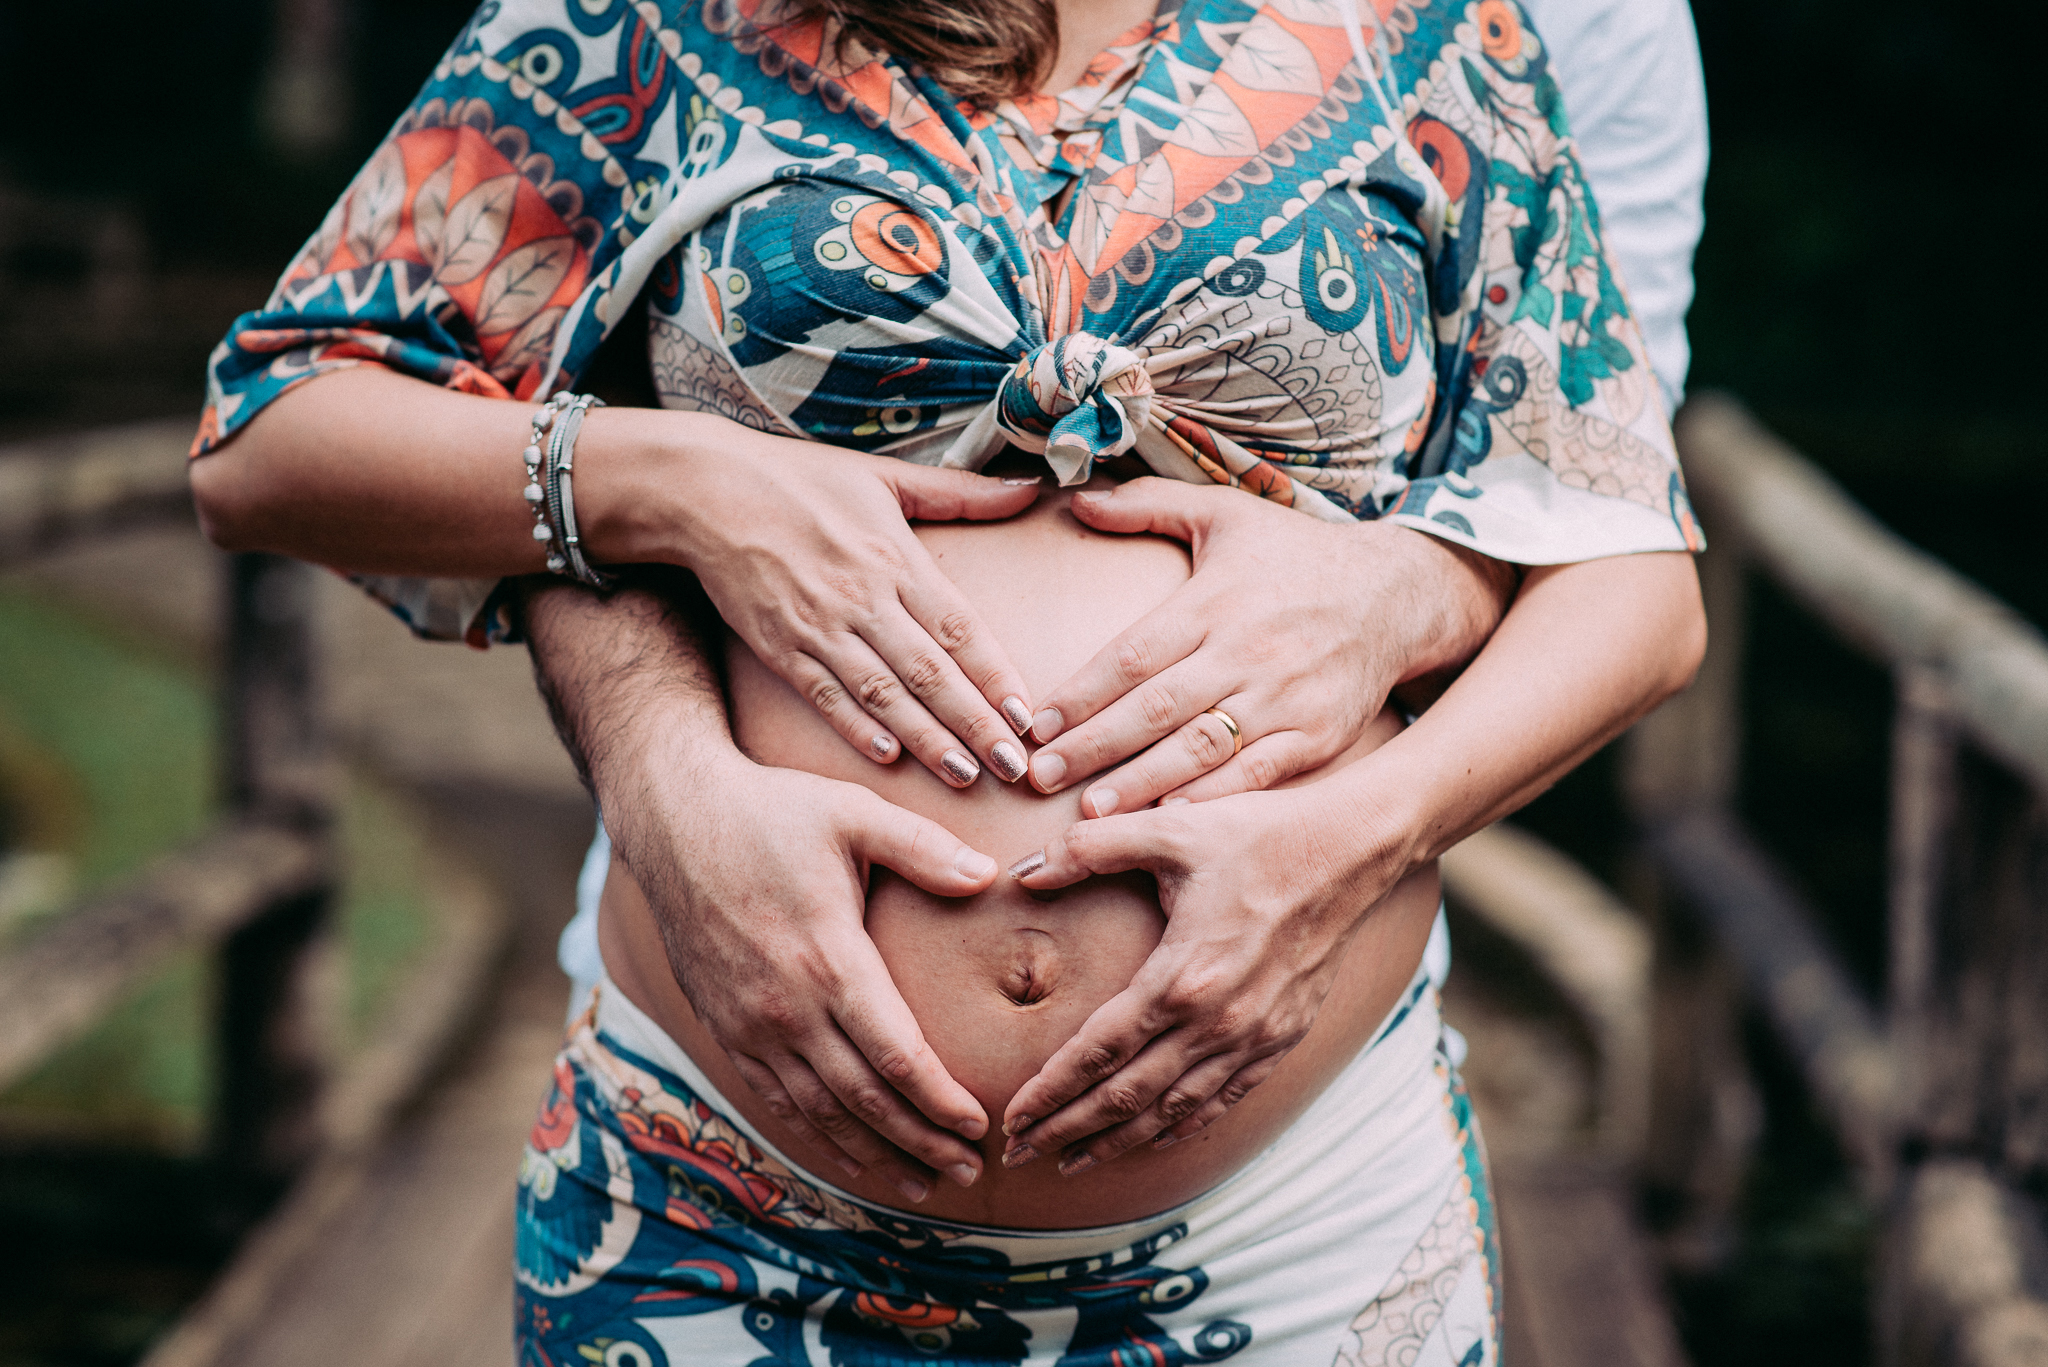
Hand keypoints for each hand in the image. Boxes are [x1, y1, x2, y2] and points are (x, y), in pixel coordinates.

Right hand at [620, 744, 1001, 1200]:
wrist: (672, 818)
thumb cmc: (770, 810)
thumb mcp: (853, 812)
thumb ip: (924, 847)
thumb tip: (990, 876)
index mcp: (827, 959)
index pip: (895, 1052)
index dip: (939, 1098)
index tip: (980, 1125)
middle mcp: (785, 1006)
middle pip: (863, 1097)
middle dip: (920, 1140)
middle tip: (969, 1172)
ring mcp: (749, 1023)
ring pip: (818, 1110)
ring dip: (873, 1151)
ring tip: (923, 1180)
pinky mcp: (724, 1025)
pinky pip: (775, 1097)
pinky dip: (817, 1134)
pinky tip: (849, 1152)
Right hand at [677, 424, 1043, 786]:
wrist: (707, 489)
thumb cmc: (801, 479)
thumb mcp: (886, 476)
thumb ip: (960, 492)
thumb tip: (1029, 488)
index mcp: (896, 559)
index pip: (960, 628)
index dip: (996, 676)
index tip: (1028, 716)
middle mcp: (862, 599)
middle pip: (930, 673)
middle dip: (976, 724)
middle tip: (1014, 767)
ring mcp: (819, 627)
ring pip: (883, 694)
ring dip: (926, 739)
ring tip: (965, 775)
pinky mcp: (779, 647)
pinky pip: (824, 695)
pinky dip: (856, 727)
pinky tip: (888, 757)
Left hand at [998, 784, 1406, 1172]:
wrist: (1352, 851)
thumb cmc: (1259, 834)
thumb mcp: (1170, 828)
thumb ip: (1090, 849)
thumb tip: (1024, 871)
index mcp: (1181, 978)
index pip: (1098, 1052)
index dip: (1050, 1091)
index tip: (1012, 1118)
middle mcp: (1216, 1022)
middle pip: (1126, 1096)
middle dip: (1068, 1129)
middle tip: (1021, 1152)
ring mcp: (1253, 1036)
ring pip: (1172, 1110)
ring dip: (1118, 1141)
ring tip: (1073, 1161)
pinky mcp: (1282, 1038)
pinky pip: (1223, 1099)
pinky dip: (1182, 1126)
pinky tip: (1155, 1138)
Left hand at [1023, 478, 1510, 811]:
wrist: (1396, 595)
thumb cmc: (1295, 555)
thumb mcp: (1225, 513)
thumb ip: (1146, 505)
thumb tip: (1072, 500)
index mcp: (1216, 601)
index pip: (1136, 653)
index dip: (1083, 691)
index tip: (1036, 723)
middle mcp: (1248, 651)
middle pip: (1158, 707)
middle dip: (1095, 746)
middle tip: (1040, 777)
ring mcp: (1284, 698)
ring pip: (1202, 748)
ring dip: (1143, 784)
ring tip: (1091, 814)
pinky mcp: (1315, 736)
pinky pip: (1256, 776)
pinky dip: (1214, 800)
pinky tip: (1171, 822)